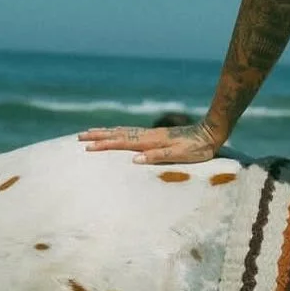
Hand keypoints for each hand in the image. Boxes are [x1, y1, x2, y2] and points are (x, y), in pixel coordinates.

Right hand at [78, 118, 222, 164]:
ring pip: (123, 131)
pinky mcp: (157, 134)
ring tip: (91, 132)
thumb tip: (135, 160)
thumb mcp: (180, 155)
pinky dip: (119, 131)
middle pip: (118, 134)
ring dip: (106, 132)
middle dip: (98, 136)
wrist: (210, 133)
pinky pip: (132, 131)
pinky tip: (117, 133)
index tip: (87, 148)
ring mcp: (152, 133)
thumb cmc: (197, 149)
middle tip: (79, 137)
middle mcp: (148, 135)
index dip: (104, 146)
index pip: (122, 143)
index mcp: (151, 141)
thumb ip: (158, 156)